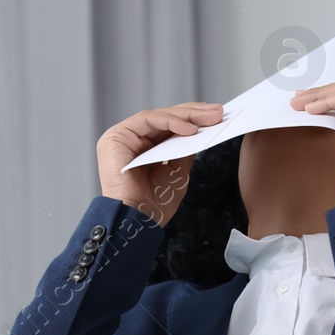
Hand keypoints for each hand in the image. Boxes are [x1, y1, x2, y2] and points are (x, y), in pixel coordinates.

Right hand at [97, 102, 223, 226]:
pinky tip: (191, 129)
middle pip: (164, 118)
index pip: (168, 127)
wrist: (136, 221)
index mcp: (141, 149)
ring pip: (158, 116)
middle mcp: (129, 141)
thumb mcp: (177, 173)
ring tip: (210, 118)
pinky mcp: (116, 137)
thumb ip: (184, 151)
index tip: (217, 117)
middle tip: (218, 112)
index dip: (192, 119)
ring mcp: (121, 137)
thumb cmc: (153, 205)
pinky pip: (147, 120)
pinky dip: (171, 122)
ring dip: (187, 115)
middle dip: (193, 113)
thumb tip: (199, 132)